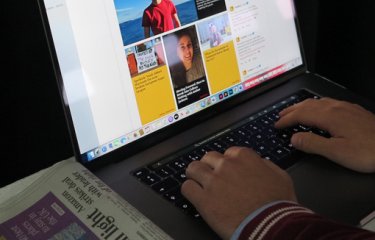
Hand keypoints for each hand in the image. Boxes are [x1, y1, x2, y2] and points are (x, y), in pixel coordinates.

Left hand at [181, 147, 296, 239]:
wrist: (271, 226)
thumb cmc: (278, 205)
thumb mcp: (280, 176)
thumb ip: (265, 165)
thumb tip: (258, 162)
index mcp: (244, 157)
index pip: (228, 153)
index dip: (228, 163)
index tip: (228, 170)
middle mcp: (226, 165)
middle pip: (208, 158)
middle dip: (210, 166)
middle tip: (212, 176)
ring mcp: (213, 181)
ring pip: (193, 169)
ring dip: (195, 175)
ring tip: (197, 182)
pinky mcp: (203, 199)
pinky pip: (187, 188)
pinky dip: (190, 191)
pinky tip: (194, 195)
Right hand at [275, 97, 374, 172]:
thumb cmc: (369, 152)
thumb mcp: (337, 153)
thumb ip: (313, 144)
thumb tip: (294, 138)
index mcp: (330, 117)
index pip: (301, 115)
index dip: (287, 119)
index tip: (277, 124)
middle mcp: (336, 108)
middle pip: (307, 105)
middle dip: (291, 110)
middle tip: (280, 115)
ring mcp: (346, 108)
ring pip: (318, 102)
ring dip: (302, 106)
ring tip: (294, 110)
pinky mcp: (354, 111)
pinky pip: (328, 103)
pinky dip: (315, 105)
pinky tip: (319, 109)